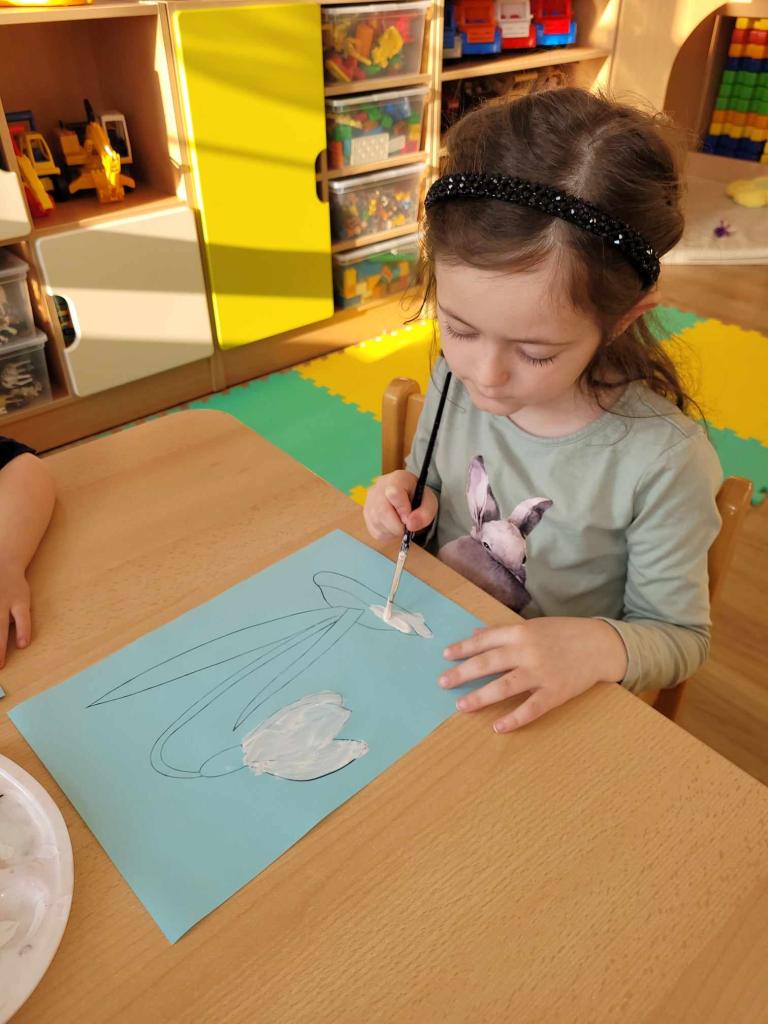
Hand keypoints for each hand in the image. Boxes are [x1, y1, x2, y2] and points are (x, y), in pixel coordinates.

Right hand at [0, 559, 31, 667]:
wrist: (3, 562)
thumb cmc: (14, 587)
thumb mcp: (23, 600)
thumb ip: (22, 621)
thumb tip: (22, 644)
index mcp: (18, 600)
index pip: (22, 618)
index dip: (22, 631)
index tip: (21, 646)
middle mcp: (2, 600)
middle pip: (0, 625)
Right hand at [364, 470, 438, 541]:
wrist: (409, 497)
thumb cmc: (418, 498)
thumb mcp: (430, 502)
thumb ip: (425, 513)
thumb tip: (410, 525)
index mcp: (397, 478)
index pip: (393, 492)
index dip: (402, 509)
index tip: (409, 519)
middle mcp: (379, 487)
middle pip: (382, 511)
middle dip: (397, 526)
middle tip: (406, 527)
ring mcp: (369, 500)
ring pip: (377, 523)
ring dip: (393, 531)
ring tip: (401, 524)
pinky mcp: (366, 514)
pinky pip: (375, 530)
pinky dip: (387, 534)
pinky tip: (393, 527)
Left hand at [440, 617, 627, 732]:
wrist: (600, 645)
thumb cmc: (563, 634)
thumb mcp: (533, 626)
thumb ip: (503, 631)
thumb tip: (474, 634)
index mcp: (521, 632)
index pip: (486, 640)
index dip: (464, 648)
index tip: (446, 656)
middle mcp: (528, 651)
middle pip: (489, 663)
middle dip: (463, 673)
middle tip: (443, 683)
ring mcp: (542, 673)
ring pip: (505, 686)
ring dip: (481, 697)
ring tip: (461, 706)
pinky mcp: (555, 692)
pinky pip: (532, 708)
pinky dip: (514, 719)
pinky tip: (498, 727)